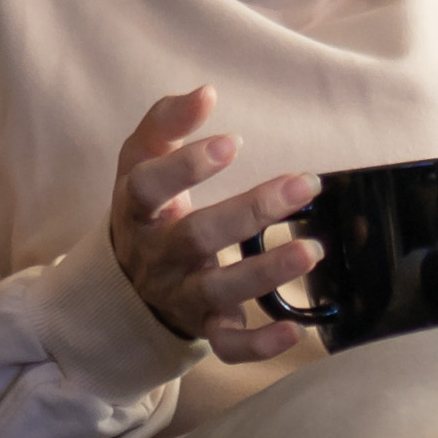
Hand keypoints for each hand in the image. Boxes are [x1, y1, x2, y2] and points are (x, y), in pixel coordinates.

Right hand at [106, 85, 322, 359]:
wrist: (126, 286)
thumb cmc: (148, 212)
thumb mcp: (139, 165)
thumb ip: (164, 124)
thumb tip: (205, 91)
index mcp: (139, 210)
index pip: (149, 187)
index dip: (186, 166)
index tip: (232, 142)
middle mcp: (159, 256)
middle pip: (197, 237)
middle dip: (251, 211)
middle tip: (303, 183)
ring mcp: (181, 296)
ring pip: (219, 290)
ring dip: (265, 271)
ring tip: (311, 249)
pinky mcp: (204, 329)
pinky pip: (229, 346)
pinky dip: (261, 345)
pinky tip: (296, 331)